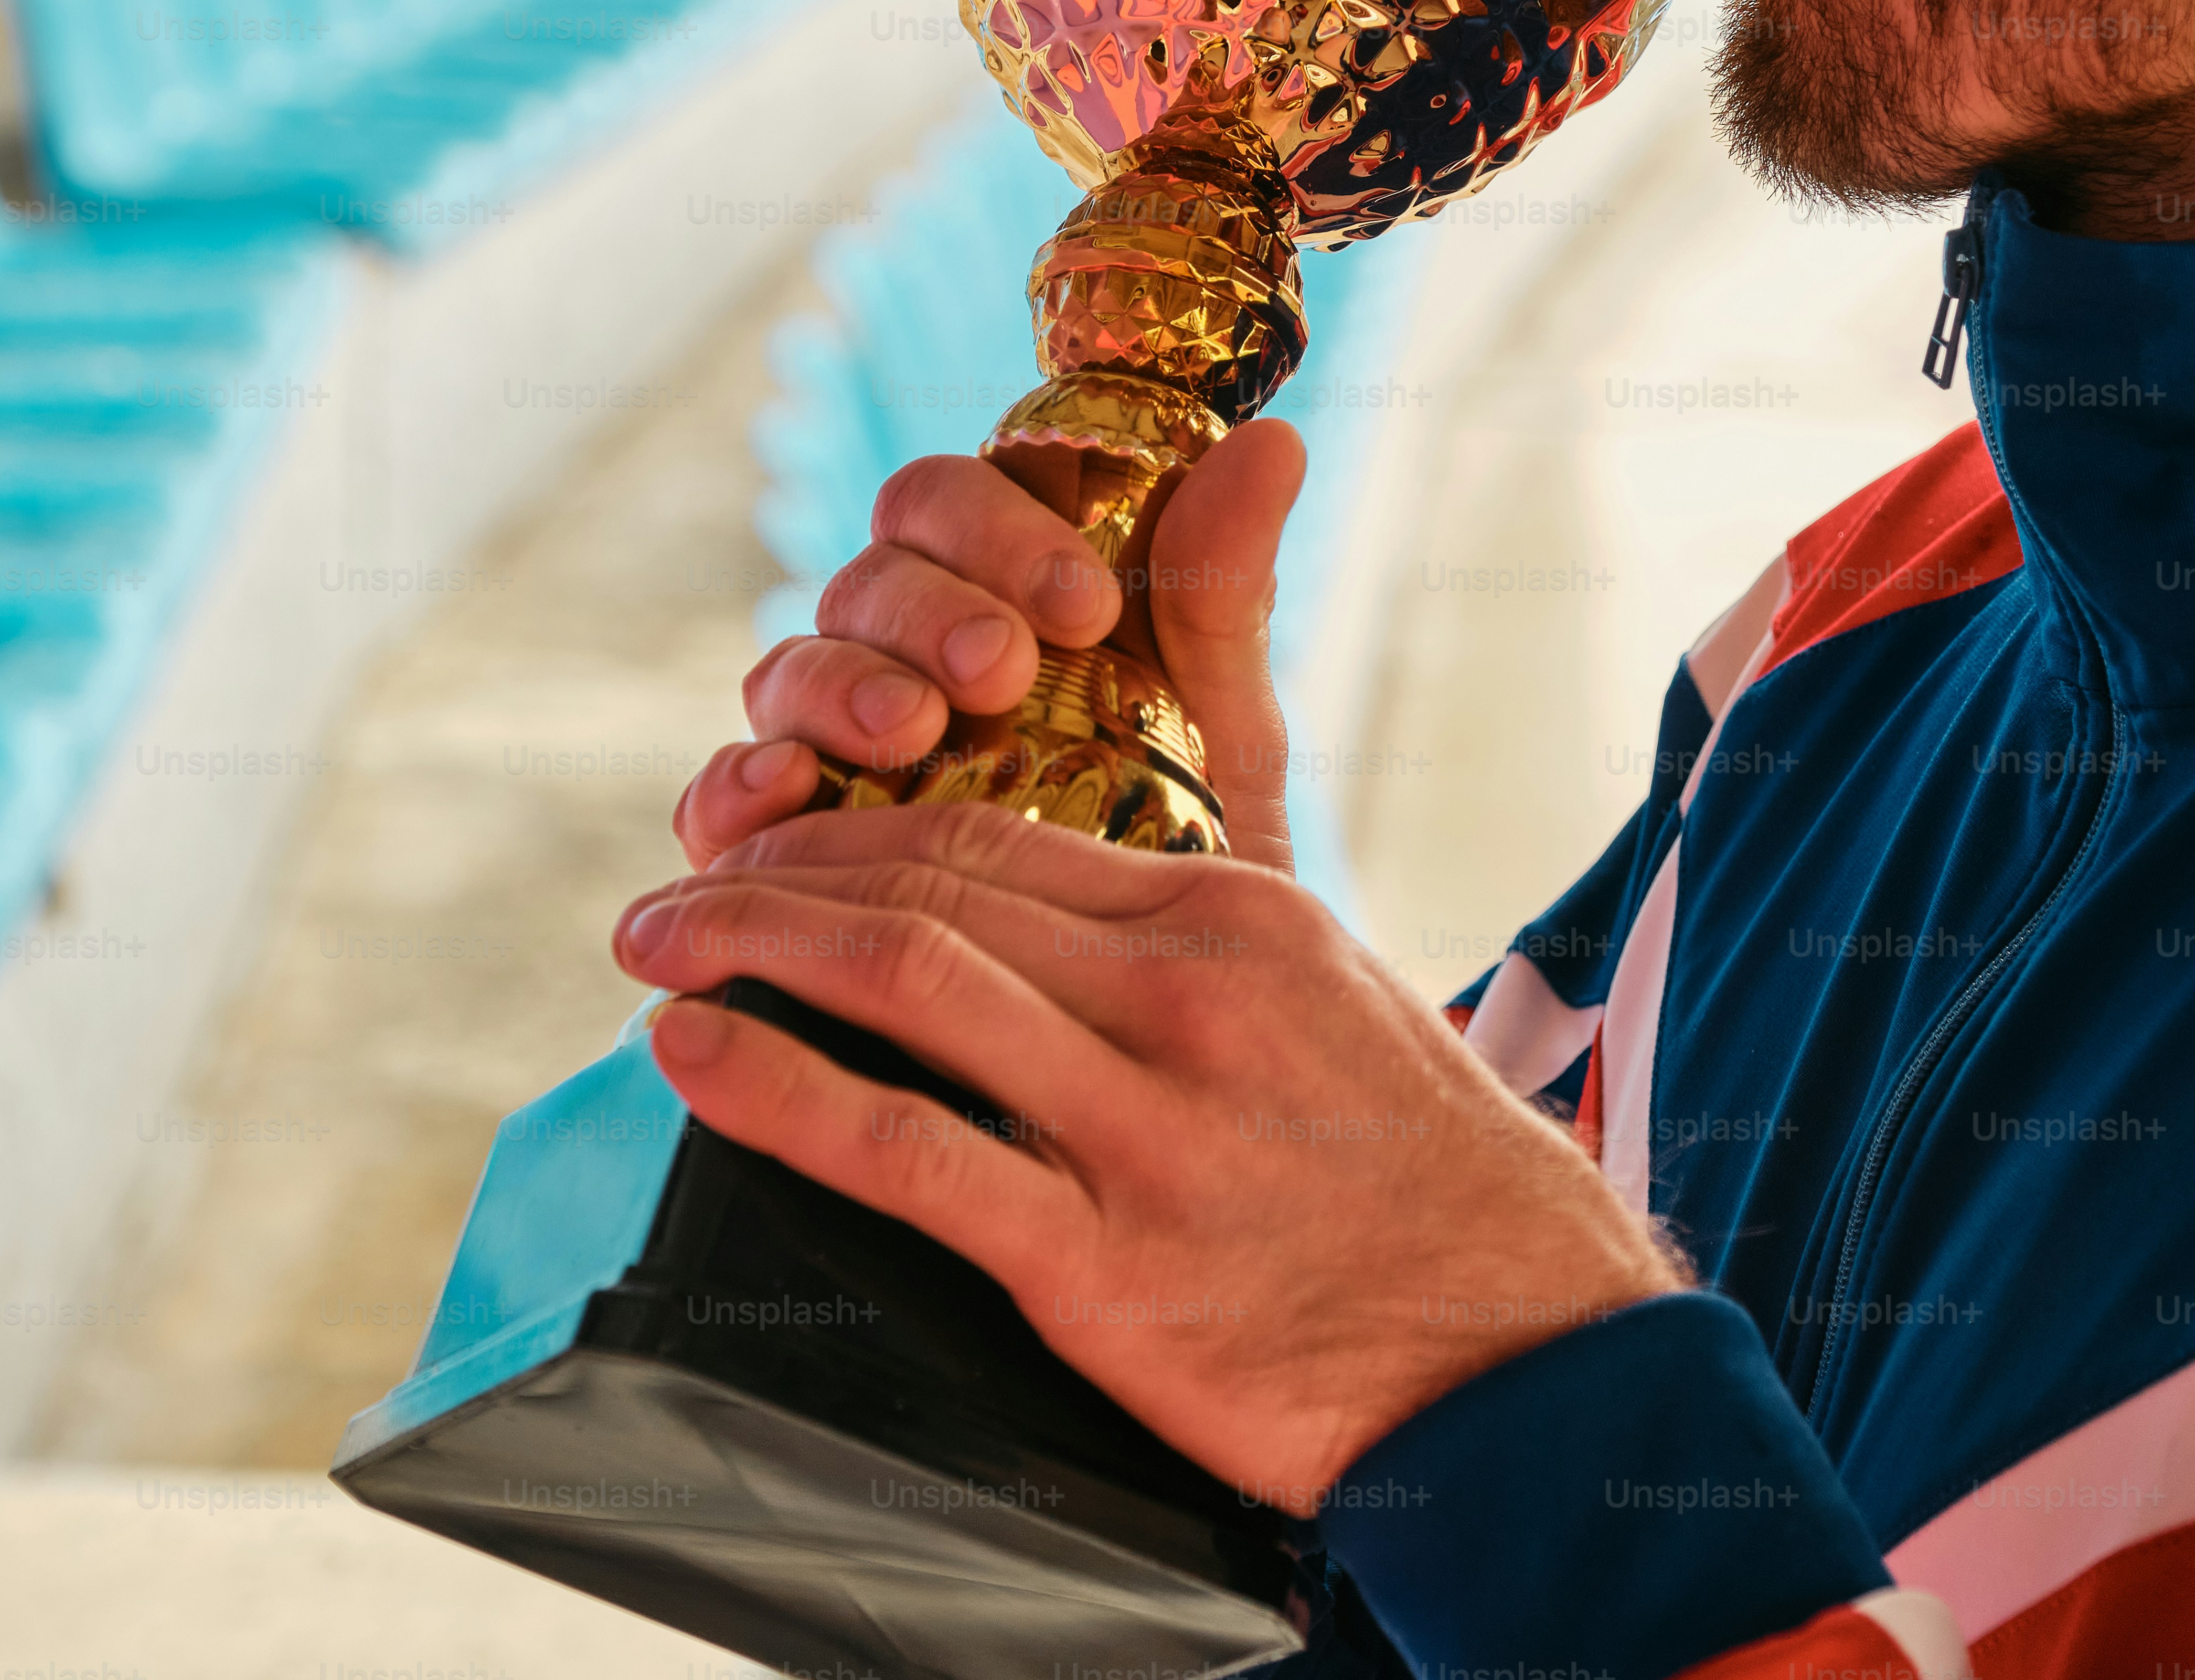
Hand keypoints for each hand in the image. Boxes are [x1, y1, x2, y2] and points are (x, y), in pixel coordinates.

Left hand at [612, 802, 1684, 1509]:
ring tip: (654, 948)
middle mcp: (1184, 996)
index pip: (1000, 838)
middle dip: (772, 875)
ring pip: (903, 978)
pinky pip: (908, 1151)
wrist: (1540, 1363)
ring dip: (747, 946)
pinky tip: (694, 1055)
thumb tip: (1055, 936)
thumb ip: (1198, 959)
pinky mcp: (1107, 1265)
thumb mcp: (1335, 1008)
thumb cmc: (1438, 1193)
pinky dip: (779, 1089)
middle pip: (931, 886)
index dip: (857, 831)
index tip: (771, 845)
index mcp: (1237, 922)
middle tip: (674, 891)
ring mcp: (1146, 1127)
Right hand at [675, 422, 1310, 870]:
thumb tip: (1276, 443)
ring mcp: (821, 752)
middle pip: (866, 580)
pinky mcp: (770, 855)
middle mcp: (891, 659)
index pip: (946, 504)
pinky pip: (718, 798)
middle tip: (1004, 668)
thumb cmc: (1188, 865)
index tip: (1085, 600)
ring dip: (844, 685)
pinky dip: (735, 784)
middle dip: (931, 611)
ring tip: (912, 728)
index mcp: (985, 598)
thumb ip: (1221, 600)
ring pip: (790, 671)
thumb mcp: (1222, 738)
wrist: (1168, 1042)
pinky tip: (781, 789)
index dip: (997, 528)